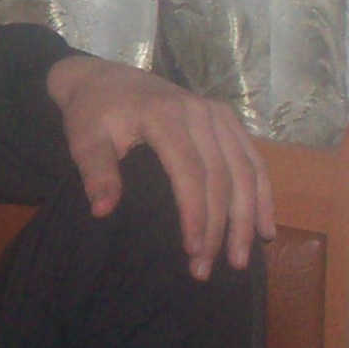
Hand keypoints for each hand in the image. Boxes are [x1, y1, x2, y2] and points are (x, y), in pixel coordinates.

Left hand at [44, 55, 275, 279]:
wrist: (101, 79)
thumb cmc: (92, 112)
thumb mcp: (84, 139)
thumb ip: (96, 172)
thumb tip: (103, 210)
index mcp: (164, 115)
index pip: (189, 171)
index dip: (196, 214)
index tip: (192, 250)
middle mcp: (198, 112)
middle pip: (222, 175)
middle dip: (220, 227)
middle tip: (207, 268)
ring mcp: (216, 113)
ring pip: (245, 169)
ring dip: (247, 217)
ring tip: (240, 258)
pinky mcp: (225, 118)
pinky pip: (252, 158)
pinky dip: (262, 193)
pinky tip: (264, 226)